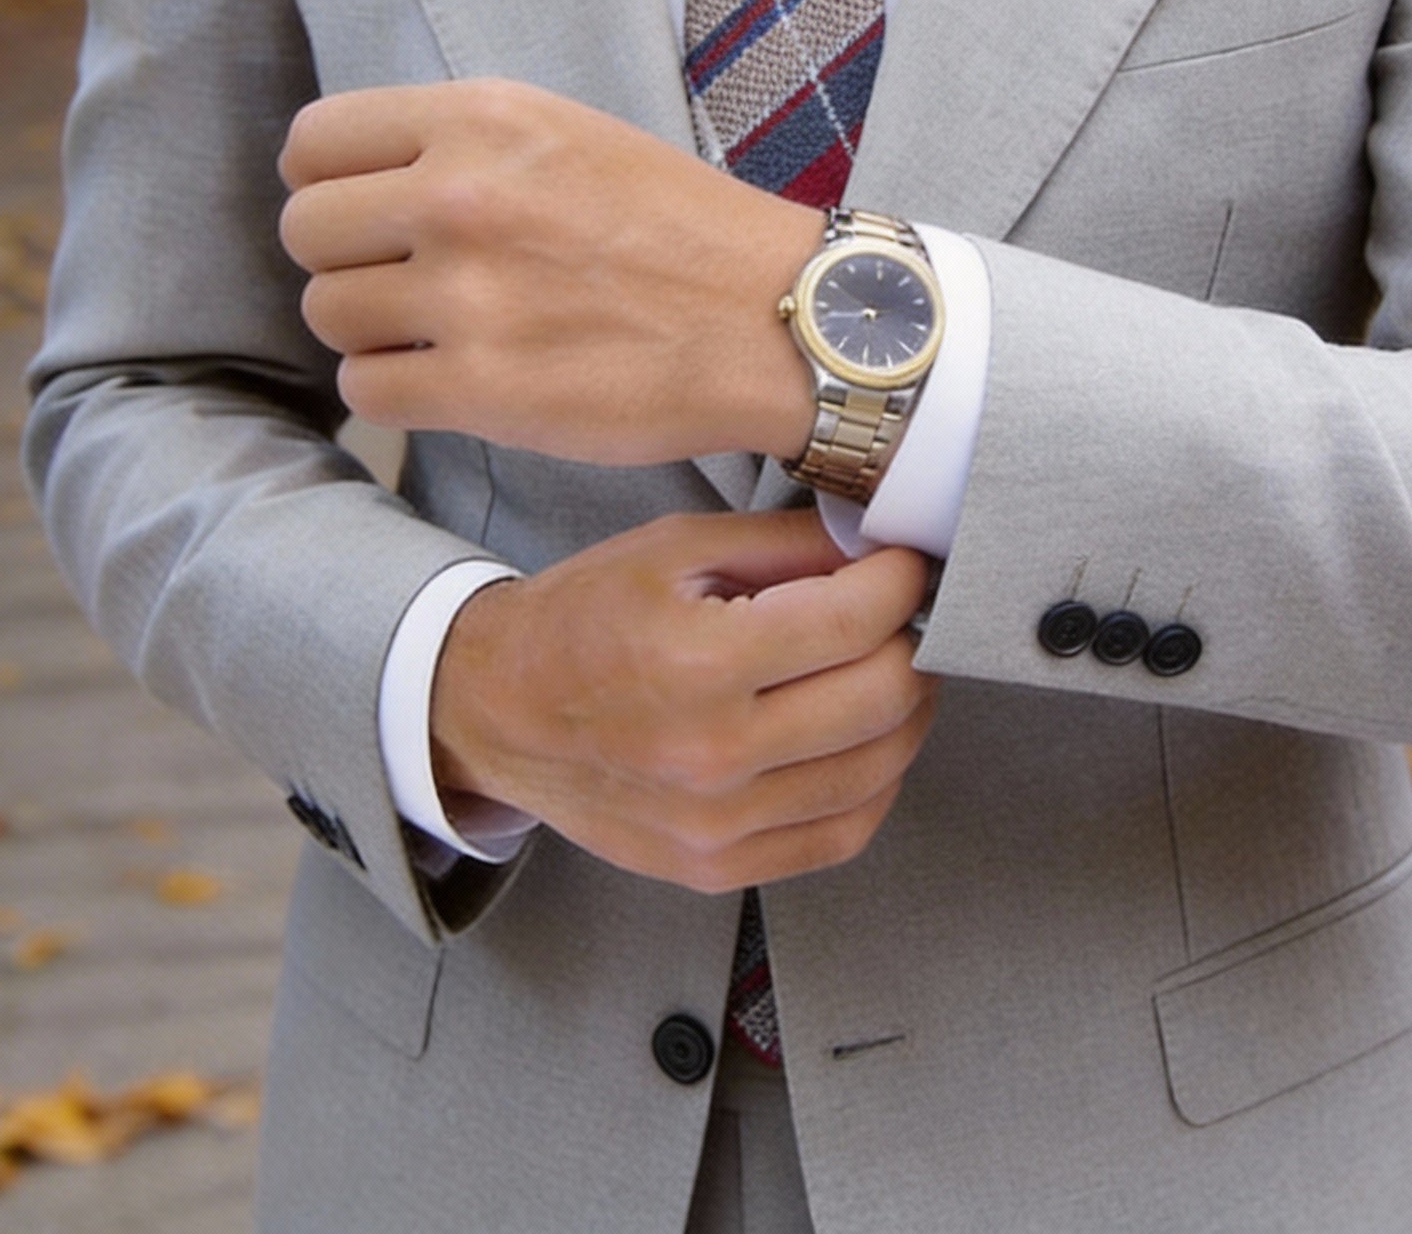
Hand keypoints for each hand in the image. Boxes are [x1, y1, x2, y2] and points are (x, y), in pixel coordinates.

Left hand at [277, 79, 822, 465]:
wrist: (775, 320)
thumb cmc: (679, 229)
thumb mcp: (570, 133)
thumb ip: (462, 142)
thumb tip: (355, 179)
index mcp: (483, 119)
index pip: (312, 142)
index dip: (328, 183)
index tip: (365, 214)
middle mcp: (463, 196)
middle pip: (305, 233)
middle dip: (345, 262)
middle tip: (406, 281)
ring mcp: (470, 293)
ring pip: (328, 315)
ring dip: (371, 330)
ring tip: (442, 331)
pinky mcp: (483, 387)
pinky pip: (368, 389)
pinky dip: (400, 390)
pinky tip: (455, 379)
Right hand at [432, 509, 937, 892]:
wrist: (497, 711)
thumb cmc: (582, 619)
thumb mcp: (676, 547)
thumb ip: (786, 544)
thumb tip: (877, 547)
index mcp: (700, 661)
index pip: (857, 622)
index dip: (902, 581)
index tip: (905, 563)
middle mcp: (714, 754)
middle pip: (884, 697)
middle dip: (914, 640)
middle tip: (904, 612)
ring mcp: (719, 825)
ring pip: (879, 768)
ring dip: (906, 708)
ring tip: (885, 665)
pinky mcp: (719, 867)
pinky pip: (845, 833)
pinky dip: (875, 779)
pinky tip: (859, 735)